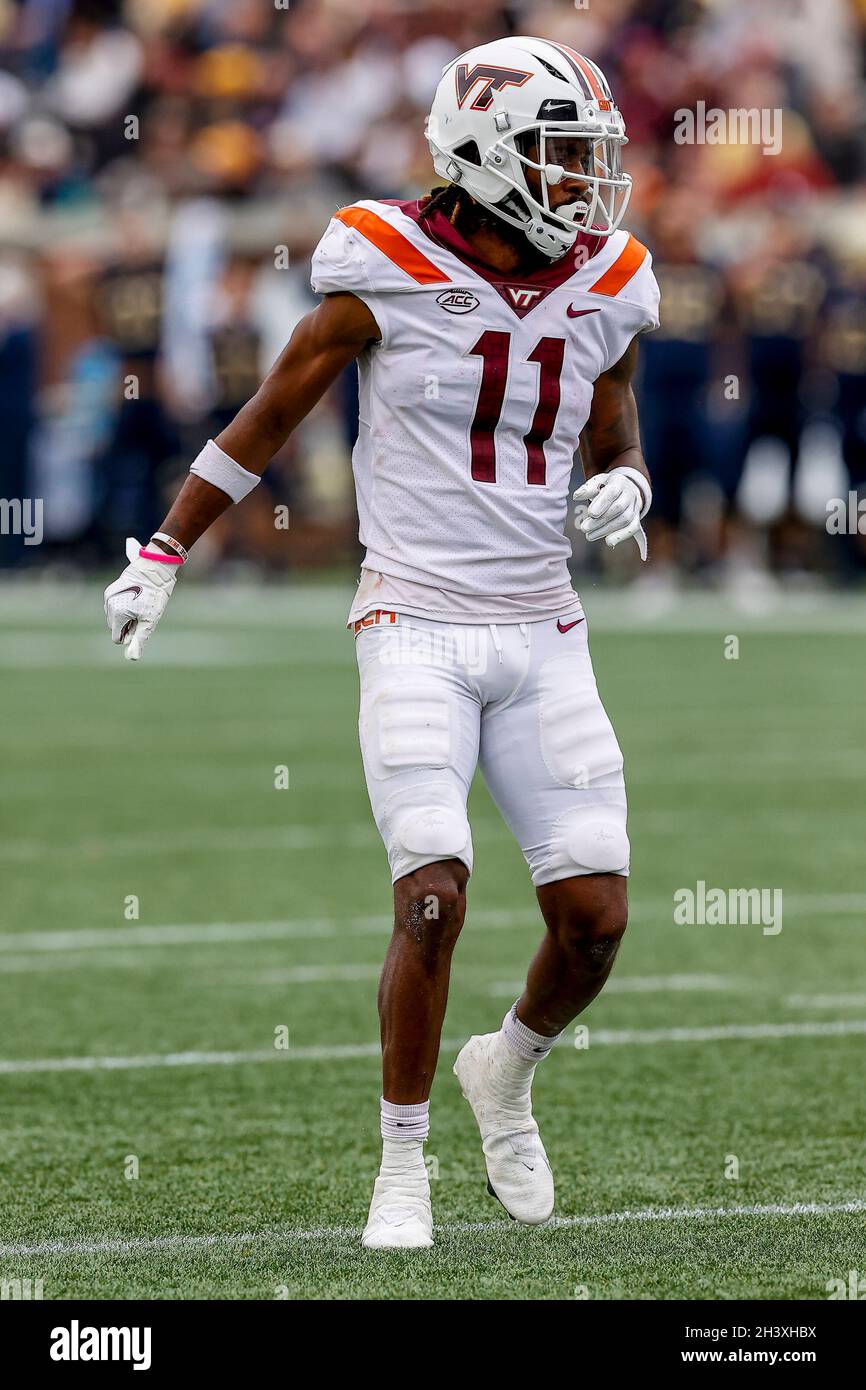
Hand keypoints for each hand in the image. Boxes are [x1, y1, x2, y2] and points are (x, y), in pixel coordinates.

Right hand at [104, 538, 178, 660]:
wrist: (155, 568)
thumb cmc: (155, 595)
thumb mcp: (150, 620)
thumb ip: (139, 639)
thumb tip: (132, 658)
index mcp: (117, 613)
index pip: (117, 638)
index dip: (130, 634)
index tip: (141, 622)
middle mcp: (108, 604)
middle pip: (115, 627)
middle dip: (127, 624)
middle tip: (142, 611)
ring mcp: (108, 596)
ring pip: (114, 616)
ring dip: (125, 615)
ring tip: (140, 603)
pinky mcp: (111, 589)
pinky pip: (113, 605)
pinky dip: (123, 605)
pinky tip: (135, 597)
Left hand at [573, 467, 649, 560]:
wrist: (626, 490)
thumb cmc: (606, 487)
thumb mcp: (596, 482)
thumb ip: (587, 489)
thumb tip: (577, 496)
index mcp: (619, 482)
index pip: (612, 492)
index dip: (602, 503)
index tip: (590, 513)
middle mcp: (630, 494)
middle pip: (618, 508)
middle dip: (600, 520)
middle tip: (584, 528)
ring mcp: (635, 506)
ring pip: (625, 519)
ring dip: (606, 530)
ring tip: (589, 535)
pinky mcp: (636, 518)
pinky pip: (632, 528)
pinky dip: (621, 536)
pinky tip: (609, 541)